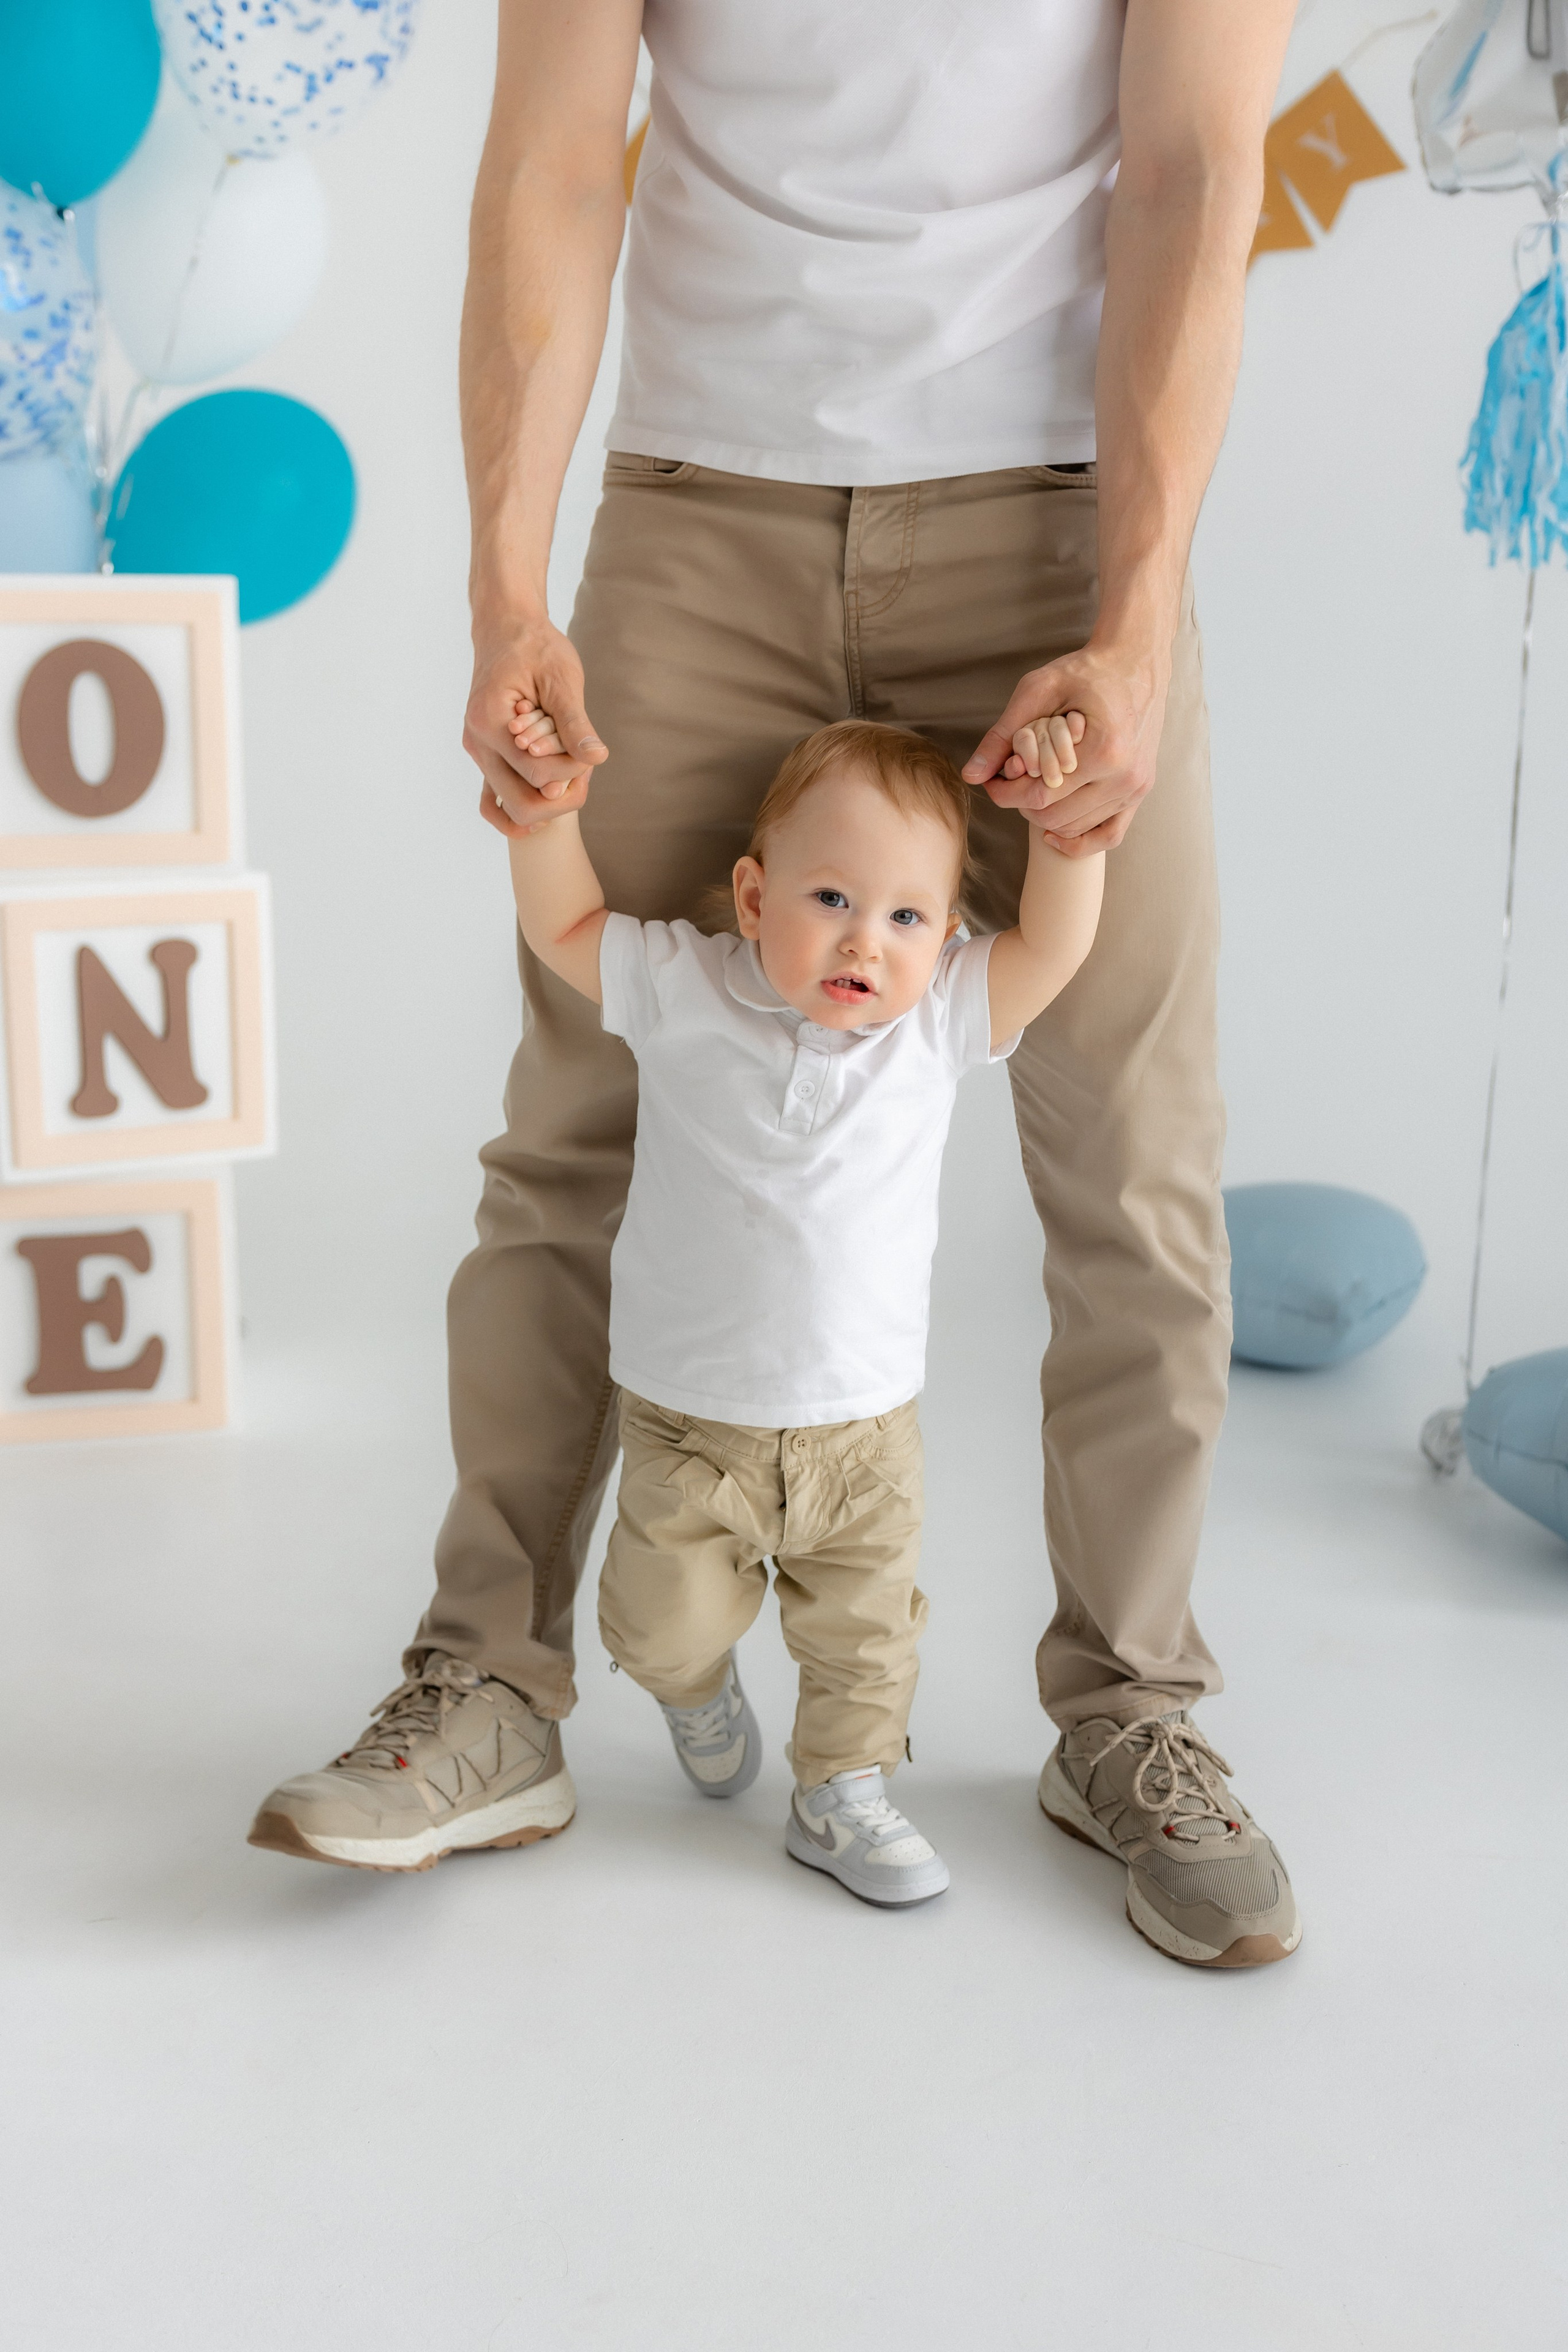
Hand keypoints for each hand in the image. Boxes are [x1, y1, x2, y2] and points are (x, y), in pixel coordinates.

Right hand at [464, 616, 607, 840]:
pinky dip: (522, 810)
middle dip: (562, 796)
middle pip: (522, 804)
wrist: (506, 630)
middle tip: (585, 770)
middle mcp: (476, 744)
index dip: (573, 771)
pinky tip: (550, 801)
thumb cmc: (536, 648)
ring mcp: (478, 754)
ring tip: (572, 776)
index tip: (590, 751)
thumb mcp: (561, 678)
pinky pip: (494, 803)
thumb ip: (575, 722)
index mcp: (489, 722)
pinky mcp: (485, 757)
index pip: (538, 774)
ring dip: (547, 802)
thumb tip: (597, 758)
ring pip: (510, 809)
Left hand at [964, 640, 1170, 856]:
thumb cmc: (1086, 670)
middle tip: (1012, 782)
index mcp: (1104, 750)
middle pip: (1055, 817)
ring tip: (1034, 787)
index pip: (1040, 795)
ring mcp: (1136, 787)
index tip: (993, 781)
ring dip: (1046, 816)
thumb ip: (1003, 734)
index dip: (1007, 794)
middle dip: (1023, 804)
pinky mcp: (1140, 791)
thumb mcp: (1038, 690)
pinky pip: (1108, 835)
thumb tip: (972, 776)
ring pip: (1075, 828)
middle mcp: (1124, 776)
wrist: (1136, 661)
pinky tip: (1054, 834)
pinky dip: (1079, 840)